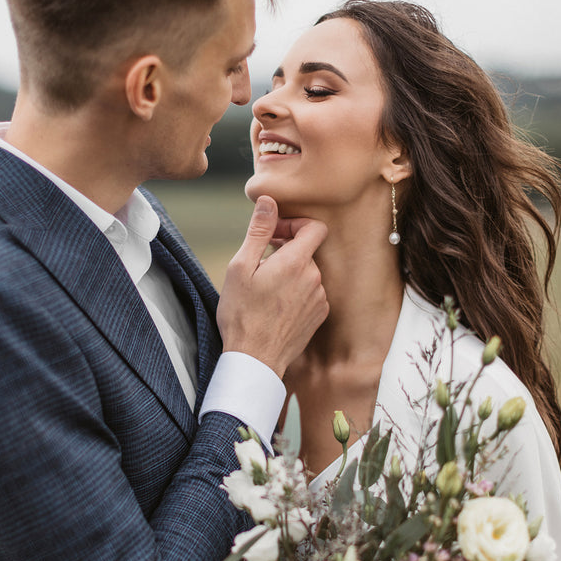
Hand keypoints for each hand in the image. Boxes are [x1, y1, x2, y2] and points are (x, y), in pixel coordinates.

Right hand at [217, 196, 328, 377]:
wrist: (255, 359)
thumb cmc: (242, 314)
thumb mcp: (241, 267)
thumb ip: (258, 231)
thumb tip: (268, 201)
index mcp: (296, 262)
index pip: (315, 227)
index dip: (295, 224)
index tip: (275, 234)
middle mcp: (314, 278)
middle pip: (307, 250)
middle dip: (286, 249)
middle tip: (260, 261)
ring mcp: (319, 298)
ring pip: (307, 272)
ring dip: (290, 271)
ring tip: (265, 287)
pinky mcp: (319, 315)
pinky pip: (311, 292)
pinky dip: (296, 290)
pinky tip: (275, 303)